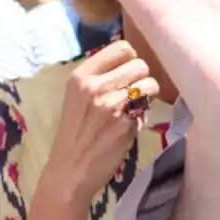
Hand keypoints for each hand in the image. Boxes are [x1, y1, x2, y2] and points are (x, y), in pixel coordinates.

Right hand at [46, 40, 158, 197]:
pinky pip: (148, 109)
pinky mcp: (127, 123)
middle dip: (141, 78)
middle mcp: (96, 86)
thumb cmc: (74, 134)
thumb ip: (100, 78)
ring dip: (147, 95)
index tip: (126, 74)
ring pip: (150, 83)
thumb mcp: (77, 98)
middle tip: (132, 94)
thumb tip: (132, 63)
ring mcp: (112, 104)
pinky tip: (129, 126)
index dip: (130, 60)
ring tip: (133, 108)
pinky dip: (143, 116)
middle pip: (140, 64)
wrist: (69, 171)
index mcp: (80, 76)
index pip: (122, 47)